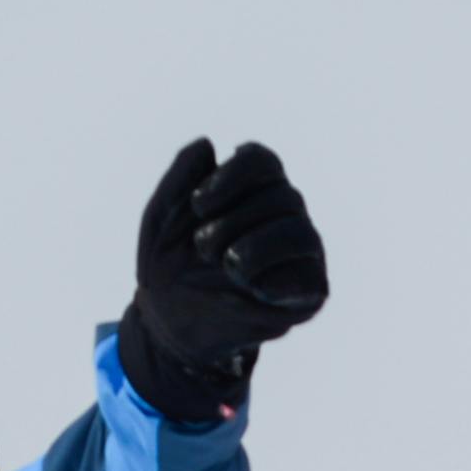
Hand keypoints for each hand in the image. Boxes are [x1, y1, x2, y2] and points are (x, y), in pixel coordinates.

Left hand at [119, 139, 328, 420]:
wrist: (168, 326)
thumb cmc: (170, 267)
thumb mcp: (162, 217)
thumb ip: (180, 176)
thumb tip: (209, 144)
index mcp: (253, 190)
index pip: (261, 161)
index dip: (232, 176)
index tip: (198, 205)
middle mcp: (283, 214)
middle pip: (279, 194)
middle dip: (234, 220)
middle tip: (203, 249)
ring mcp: (300, 251)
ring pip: (298, 229)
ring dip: (257, 246)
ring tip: (227, 265)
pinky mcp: (309, 290)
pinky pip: (308, 275)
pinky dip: (277, 279)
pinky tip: (250, 288)